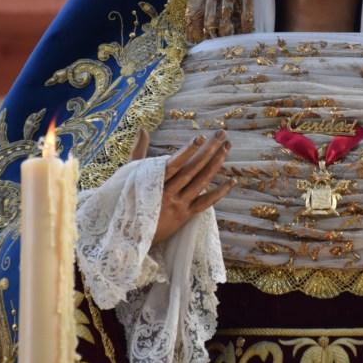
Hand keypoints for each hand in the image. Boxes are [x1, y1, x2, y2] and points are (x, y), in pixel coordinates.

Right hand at [128, 127, 235, 244]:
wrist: (130, 235)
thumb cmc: (130, 199)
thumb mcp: (131, 174)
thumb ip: (139, 150)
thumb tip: (142, 127)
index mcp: (154, 182)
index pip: (174, 164)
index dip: (188, 151)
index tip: (201, 137)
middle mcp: (168, 193)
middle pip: (193, 169)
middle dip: (209, 150)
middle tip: (222, 133)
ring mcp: (178, 205)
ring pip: (201, 182)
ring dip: (216, 164)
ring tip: (227, 147)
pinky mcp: (185, 216)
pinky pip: (206, 203)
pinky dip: (219, 192)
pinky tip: (232, 181)